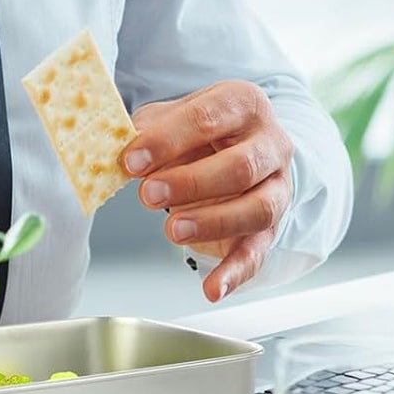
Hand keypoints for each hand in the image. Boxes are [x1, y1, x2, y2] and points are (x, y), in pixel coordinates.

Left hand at [125, 82, 292, 302]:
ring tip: (172, 231)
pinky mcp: (272, 227)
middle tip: (148, 194)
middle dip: (192, 183)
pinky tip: (212, 289)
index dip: (167, 141)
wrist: (238, 143)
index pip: (207, 119)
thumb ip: (147, 129)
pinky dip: (236, 274)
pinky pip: (259, 252)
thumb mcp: (171, 116)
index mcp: (242, 104)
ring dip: (213, 222)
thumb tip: (117, 148)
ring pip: (258, 209)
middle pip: (240, 166)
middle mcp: (269, 144)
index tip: (131, 160)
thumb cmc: (199, 129)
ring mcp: (277, 187)